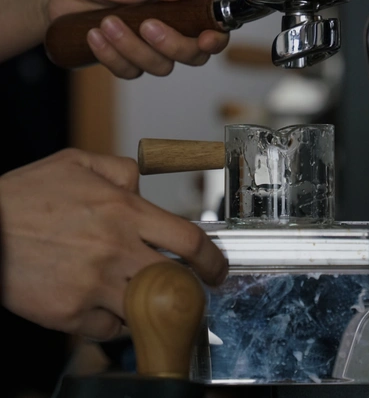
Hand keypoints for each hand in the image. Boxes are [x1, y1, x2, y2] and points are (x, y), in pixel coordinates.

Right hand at [0, 149, 227, 339]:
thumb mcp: (77, 162)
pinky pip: (109, 331)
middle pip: (175, 280)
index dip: (212, 259)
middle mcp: (115, 248)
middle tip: (192, 292)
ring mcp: (93, 285)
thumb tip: (141, 184)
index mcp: (123, 210)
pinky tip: (107, 309)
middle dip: (190, 289)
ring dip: (152, 308)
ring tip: (145, 300)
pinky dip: (115, 324)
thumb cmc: (25, 195)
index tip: (217, 269)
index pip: (189, 239)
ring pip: (146, 310)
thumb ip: (119, 169)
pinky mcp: (69, 315)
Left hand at [45, 0, 228, 77]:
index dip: (215, 37)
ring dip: (133, 48)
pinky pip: (129, 71)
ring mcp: (147, 44)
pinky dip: (111, 56)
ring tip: (106, 22)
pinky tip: (93, 35)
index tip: (205, 39)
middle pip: (192, 54)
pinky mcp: (124, 58)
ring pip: (159, 66)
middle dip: (171, 45)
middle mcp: (170, 24)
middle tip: (146, 25)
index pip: (210, 24)